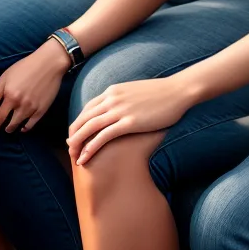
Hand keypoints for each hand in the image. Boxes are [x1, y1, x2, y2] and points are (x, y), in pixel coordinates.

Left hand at [0, 41, 69, 132]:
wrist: (49, 63)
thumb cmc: (25, 67)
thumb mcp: (5, 77)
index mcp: (9, 96)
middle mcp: (20, 104)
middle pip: (7, 123)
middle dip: (0, 126)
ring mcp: (32, 108)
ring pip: (18, 124)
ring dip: (12, 128)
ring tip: (9, 128)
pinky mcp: (42, 110)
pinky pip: (31, 125)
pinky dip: (25, 128)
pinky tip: (23, 127)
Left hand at [67, 77, 192, 165]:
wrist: (179, 91)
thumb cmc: (162, 94)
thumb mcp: (136, 92)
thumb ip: (124, 99)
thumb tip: (120, 110)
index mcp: (112, 91)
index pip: (87, 108)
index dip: (78, 123)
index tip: (75, 135)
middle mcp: (112, 99)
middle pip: (84, 118)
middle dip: (74, 135)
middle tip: (69, 149)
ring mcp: (119, 110)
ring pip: (89, 128)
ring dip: (77, 143)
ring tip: (72, 156)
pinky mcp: (129, 122)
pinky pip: (103, 137)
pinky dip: (90, 148)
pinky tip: (84, 159)